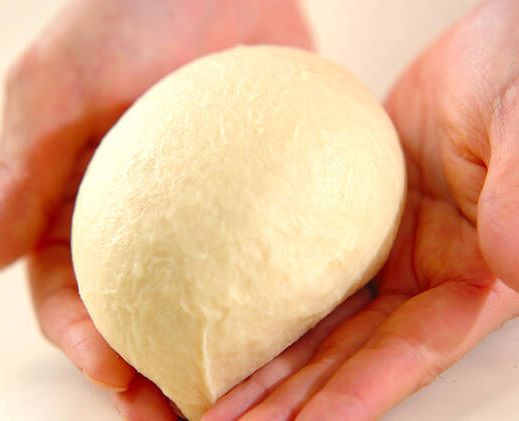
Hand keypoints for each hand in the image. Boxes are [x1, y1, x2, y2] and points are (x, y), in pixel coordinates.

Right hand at [0, 0, 311, 417]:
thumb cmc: (128, 13)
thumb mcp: (55, 92)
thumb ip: (15, 181)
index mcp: (80, 205)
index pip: (70, 292)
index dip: (84, 341)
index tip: (113, 374)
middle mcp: (142, 220)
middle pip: (140, 313)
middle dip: (151, 367)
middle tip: (177, 412)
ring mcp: (206, 213)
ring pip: (204, 300)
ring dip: (214, 353)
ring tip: (237, 398)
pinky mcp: (260, 198)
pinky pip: (266, 258)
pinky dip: (272, 301)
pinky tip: (292, 334)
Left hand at [203, 1, 518, 419]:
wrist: (486, 42)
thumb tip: (514, 264)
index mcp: (471, 278)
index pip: (404, 355)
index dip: (351, 398)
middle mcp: (423, 278)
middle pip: (347, 355)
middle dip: (291, 400)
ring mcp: (382, 252)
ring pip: (316, 323)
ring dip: (266, 365)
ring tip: (209, 394)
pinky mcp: (347, 224)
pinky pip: (295, 265)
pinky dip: (259, 298)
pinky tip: (216, 314)